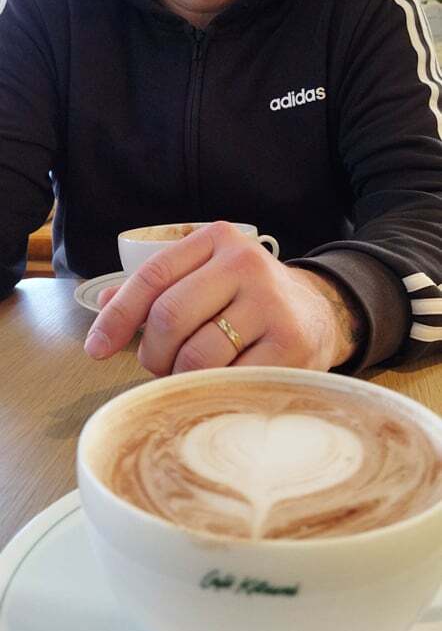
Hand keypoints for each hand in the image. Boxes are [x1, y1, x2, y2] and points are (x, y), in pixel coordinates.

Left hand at [84, 221, 365, 373]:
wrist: (319, 314)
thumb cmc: (247, 299)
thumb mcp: (207, 277)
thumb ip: (161, 287)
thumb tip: (106, 305)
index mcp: (218, 239)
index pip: (153, 277)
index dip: (117, 318)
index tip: (97, 350)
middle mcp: (246, 263)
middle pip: (169, 317)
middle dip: (152, 353)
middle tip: (158, 367)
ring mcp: (272, 303)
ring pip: (197, 355)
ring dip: (181, 376)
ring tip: (190, 375)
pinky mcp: (292, 344)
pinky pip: (230, 379)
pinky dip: (214, 390)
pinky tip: (220, 385)